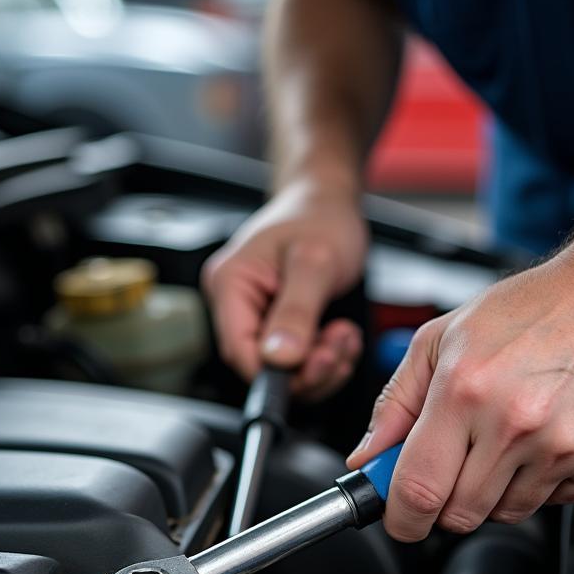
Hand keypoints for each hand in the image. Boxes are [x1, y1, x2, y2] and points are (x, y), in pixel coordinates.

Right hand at [201, 179, 366, 399]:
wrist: (329, 201)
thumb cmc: (320, 217)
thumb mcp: (315, 261)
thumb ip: (297, 312)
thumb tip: (280, 358)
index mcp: (229, 284)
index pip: (239, 350)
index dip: (275, 372)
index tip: (313, 369)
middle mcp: (234, 304)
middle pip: (259, 364)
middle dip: (305, 368)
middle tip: (338, 349)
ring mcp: (254, 316)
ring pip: (281, 368)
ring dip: (319, 365)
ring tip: (344, 336)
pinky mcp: (274, 324)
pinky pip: (294, 359)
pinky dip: (322, 358)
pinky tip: (340, 338)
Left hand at [346, 256, 573, 541]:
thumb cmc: (528, 311)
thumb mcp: (438, 340)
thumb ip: (394, 405)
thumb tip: (365, 458)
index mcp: (464, 391)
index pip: (417, 490)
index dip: (400, 518)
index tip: (399, 517)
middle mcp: (514, 423)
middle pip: (459, 515)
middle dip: (444, 503)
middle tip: (453, 465)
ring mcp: (561, 446)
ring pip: (504, 514)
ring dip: (492, 493)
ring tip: (503, 441)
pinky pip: (550, 503)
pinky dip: (537, 485)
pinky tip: (540, 441)